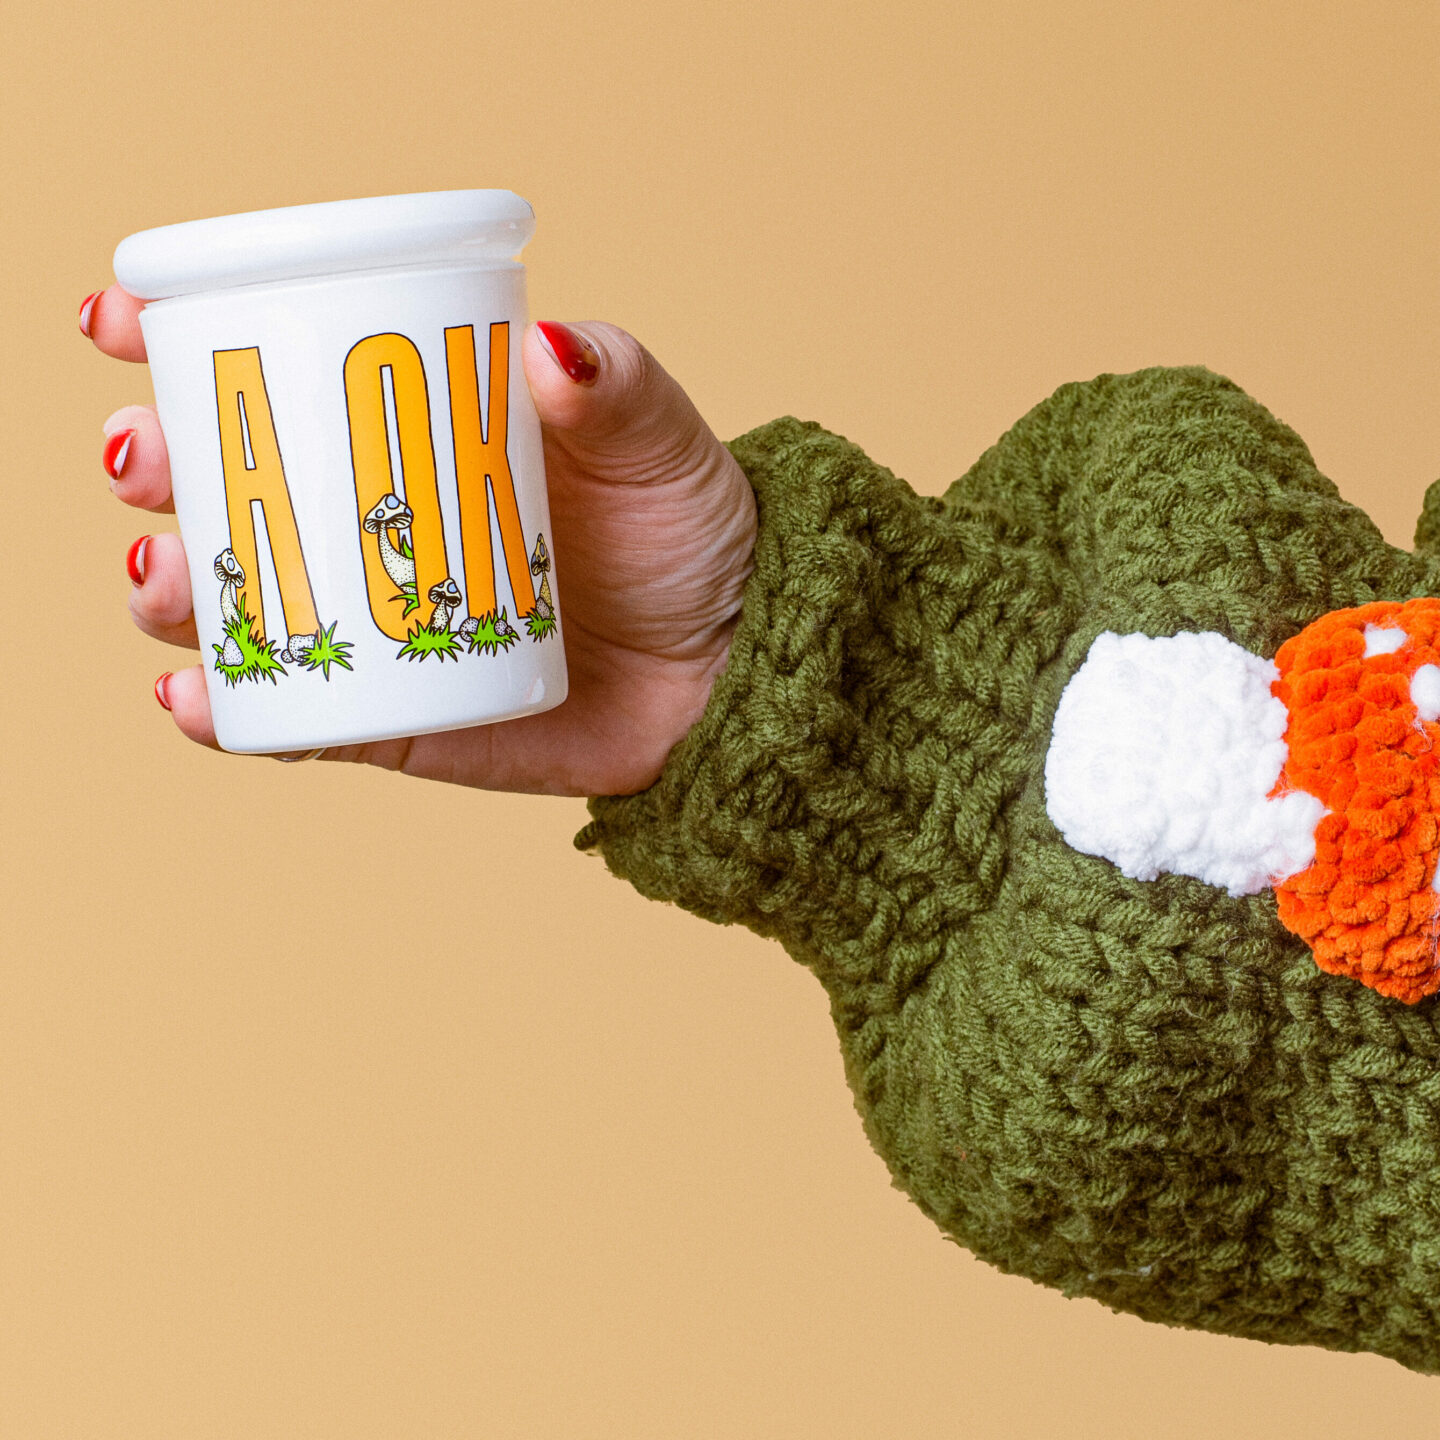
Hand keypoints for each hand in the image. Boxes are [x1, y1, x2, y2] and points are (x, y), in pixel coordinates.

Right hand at [85, 291, 757, 795]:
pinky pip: (298, 721)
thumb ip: (616, 386)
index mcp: (421, 436)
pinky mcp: (402, 720)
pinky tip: (195, 701)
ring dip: (174, 589)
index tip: (123, 324)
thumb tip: (549, 345)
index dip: (183, 346)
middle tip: (144, 460)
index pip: (285, 377)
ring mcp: (384, 625)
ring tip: (162, 574)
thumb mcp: (660, 445)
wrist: (735, 667)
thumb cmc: (692, 537)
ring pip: (241, 606)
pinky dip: (235, 716)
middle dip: (157, 469)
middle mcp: (380, 527)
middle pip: (231, 491)